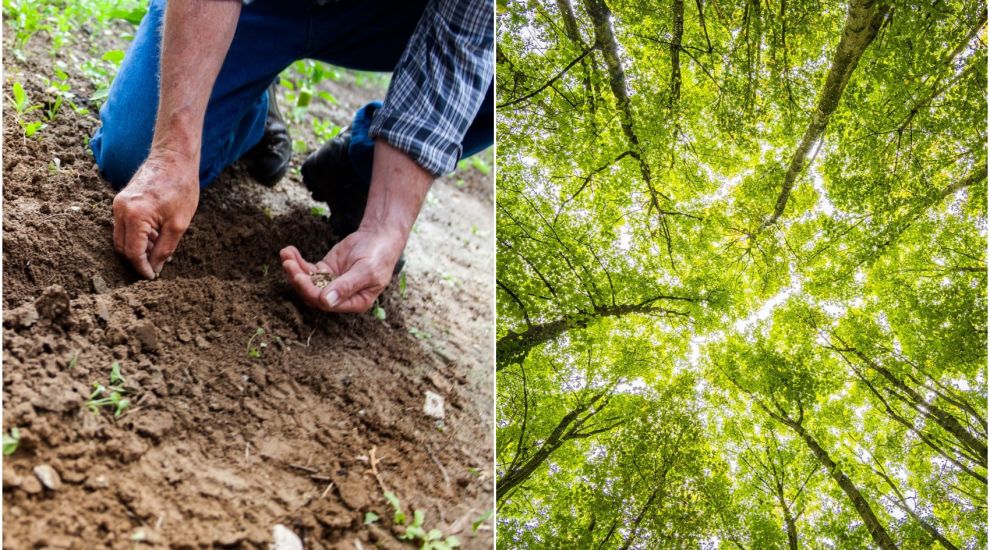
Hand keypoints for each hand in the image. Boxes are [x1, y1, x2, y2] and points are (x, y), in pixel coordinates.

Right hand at [112, 152, 198, 278]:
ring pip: (121, 237)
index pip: (132, 252)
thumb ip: (164, 249)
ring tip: (159, 249)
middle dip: (137, 260)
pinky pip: (124, 226)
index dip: (142, 268)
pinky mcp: (121, 200)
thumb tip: (155, 268)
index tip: (152, 277)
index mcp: (134, 216)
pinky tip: (155, 236)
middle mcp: (120, 209)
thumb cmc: (181, 187)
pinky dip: (136, 236)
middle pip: (122, 247)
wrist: (174, 158)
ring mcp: (118, 204)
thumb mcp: (179, 224)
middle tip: (155, 268)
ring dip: (137, 248)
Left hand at [280, 226, 404, 312]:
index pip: (327, 304)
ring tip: (285, 254)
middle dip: (298, 280)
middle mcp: (340, 297)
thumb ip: (346, 286)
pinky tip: (289, 251)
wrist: (380, 236)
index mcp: (354, 302)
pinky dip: (297, 261)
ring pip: (307, 282)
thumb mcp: (366, 271)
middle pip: (313, 294)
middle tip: (288, 264)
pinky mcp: (326, 270)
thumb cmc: (379, 255)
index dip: (311, 292)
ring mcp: (331, 283)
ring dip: (294, 270)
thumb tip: (326, 302)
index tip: (299, 277)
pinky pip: (308, 270)